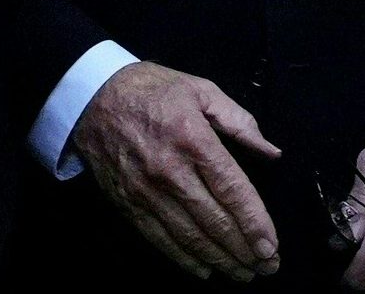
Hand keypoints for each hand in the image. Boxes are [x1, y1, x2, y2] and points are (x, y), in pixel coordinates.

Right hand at [69, 61, 283, 282]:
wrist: (93, 98)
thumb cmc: (155, 90)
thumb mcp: (202, 90)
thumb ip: (240, 122)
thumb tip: (272, 152)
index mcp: (194, 139)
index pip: (232, 189)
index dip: (254, 221)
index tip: (271, 245)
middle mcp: (171, 171)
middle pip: (214, 220)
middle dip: (244, 249)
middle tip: (268, 267)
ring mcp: (147, 192)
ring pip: (189, 236)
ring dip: (220, 259)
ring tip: (243, 273)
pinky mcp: (128, 205)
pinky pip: (160, 239)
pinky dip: (184, 259)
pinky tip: (205, 269)